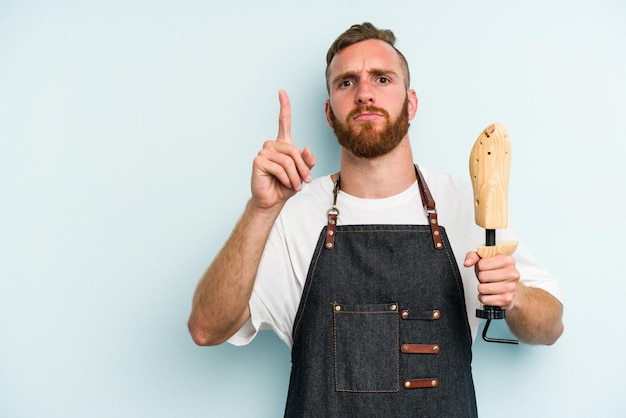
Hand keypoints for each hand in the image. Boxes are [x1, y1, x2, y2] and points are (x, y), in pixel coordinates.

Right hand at [251, 89, 315, 209]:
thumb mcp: (303, 173)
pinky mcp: (258, 161)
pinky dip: (286, 178)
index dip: (284, 107)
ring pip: (288, 160)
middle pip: (294, 150)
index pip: (284, 122)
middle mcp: (272, 145)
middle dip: (302, 168)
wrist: (273, 200)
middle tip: (305, 181)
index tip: (282, 92)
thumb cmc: (287, 185)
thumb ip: (308, 160)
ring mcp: (264, 152)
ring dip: (295, 176)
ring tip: (295, 185)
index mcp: (283, 145)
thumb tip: (305, 148)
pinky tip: (284, 183)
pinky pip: (279, 167)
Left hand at [464, 252, 519, 309]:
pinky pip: (484, 299)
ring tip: (489, 285)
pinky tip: (490, 294)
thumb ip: (473, 257)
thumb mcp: (484, 260)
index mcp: (508, 260)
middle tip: (488, 278)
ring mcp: (510, 287)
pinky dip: (483, 297)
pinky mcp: (506, 299)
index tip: (487, 268)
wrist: (509, 287)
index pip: (482, 264)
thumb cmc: (496, 272)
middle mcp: (512, 273)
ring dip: (482, 288)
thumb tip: (467, 263)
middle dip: (481, 278)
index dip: (480, 267)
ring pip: (482, 288)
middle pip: (482, 276)